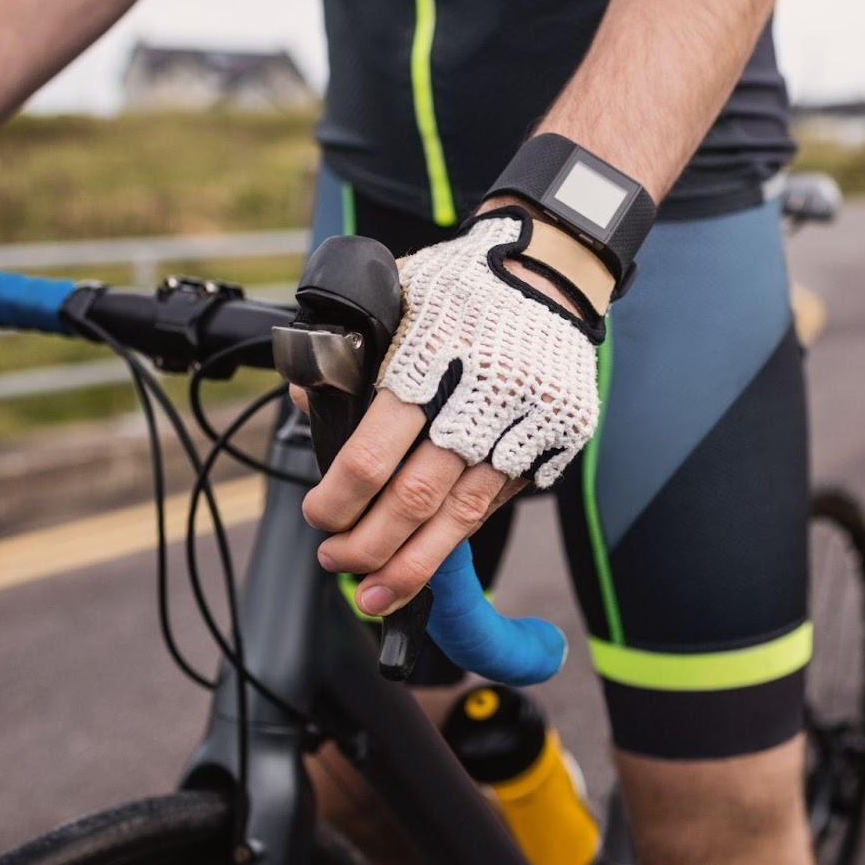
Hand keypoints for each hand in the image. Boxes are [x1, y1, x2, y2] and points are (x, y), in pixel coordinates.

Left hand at [296, 209, 603, 614]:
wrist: (552, 268)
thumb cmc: (462, 283)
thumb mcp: (395, 296)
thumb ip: (348, 352)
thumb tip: (308, 403)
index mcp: (429, 361)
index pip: (371, 455)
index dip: (337, 501)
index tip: (318, 517)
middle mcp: (480, 400)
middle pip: (414, 499)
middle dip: (367, 546)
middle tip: (337, 562)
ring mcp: (525, 425)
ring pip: (462, 516)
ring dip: (414, 565)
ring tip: (377, 596)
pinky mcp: (556, 440)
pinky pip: (500, 500)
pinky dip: (461, 533)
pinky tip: (430, 553)